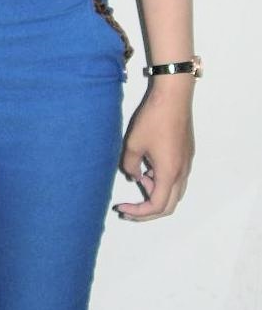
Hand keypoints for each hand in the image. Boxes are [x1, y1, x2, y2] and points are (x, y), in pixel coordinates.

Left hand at [113, 86, 194, 220]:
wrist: (173, 96)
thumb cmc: (153, 119)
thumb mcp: (132, 144)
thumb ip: (130, 166)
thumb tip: (135, 176)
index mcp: (169, 173)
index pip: (156, 206)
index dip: (138, 212)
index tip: (122, 207)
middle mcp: (182, 172)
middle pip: (169, 206)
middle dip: (148, 211)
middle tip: (129, 209)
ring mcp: (187, 163)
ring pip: (175, 192)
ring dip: (156, 194)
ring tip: (139, 178)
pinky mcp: (187, 154)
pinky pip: (177, 178)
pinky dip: (162, 181)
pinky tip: (148, 167)